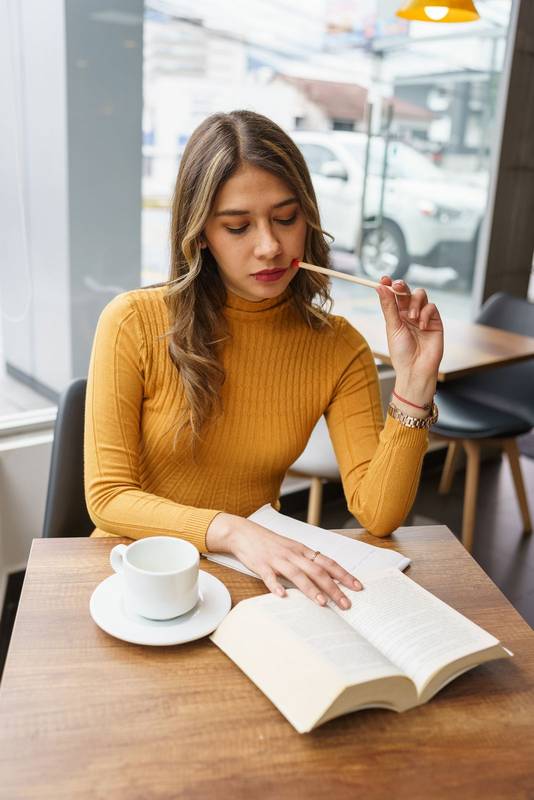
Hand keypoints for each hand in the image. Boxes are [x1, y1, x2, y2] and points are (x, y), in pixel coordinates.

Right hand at [206, 513, 362, 608]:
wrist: (243, 532)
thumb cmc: (270, 543)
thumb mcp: (292, 549)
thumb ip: (306, 562)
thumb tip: (326, 579)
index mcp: (302, 551)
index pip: (328, 563)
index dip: (344, 574)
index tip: (357, 586)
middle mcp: (293, 554)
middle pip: (317, 571)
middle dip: (334, 588)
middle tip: (346, 604)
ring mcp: (277, 559)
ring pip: (297, 574)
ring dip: (310, 589)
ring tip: (322, 603)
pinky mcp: (261, 565)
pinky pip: (269, 576)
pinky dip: (276, 586)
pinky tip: (282, 596)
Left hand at [375, 276, 443, 400]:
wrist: (416, 369)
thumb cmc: (401, 352)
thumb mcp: (392, 327)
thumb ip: (388, 306)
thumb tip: (380, 287)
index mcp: (396, 315)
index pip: (393, 295)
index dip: (389, 285)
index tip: (383, 278)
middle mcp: (409, 313)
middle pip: (406, 291)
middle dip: (402, 286)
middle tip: (397, 285)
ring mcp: (422, 316)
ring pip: (420, 295)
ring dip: (414, 303)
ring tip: (411, 318)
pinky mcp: (434, 321)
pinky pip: (431, 307)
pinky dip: (425, 313)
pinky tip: (421, 326)